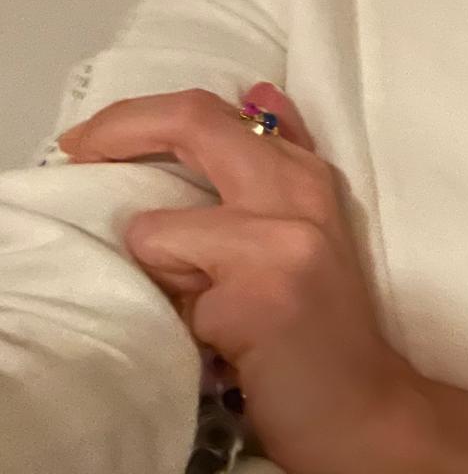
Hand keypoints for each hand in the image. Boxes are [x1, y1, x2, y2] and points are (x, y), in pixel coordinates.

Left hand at [59, 82, 416, 473]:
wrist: (364, 402)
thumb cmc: (323, 323)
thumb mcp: (309, 227)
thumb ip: (283, 159)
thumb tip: (257, 93)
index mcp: (305, 172)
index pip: (216, 111)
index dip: (141, 114)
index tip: (94, 140)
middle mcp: (298, 189)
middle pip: (191, 123)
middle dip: (118, 131)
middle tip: (75, 151)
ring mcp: (281, 237)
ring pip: (158, 228)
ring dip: (163, 276)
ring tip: (205, 305)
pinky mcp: (259, 291)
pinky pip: (171, 291)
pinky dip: (183, 320)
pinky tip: (225, 340)